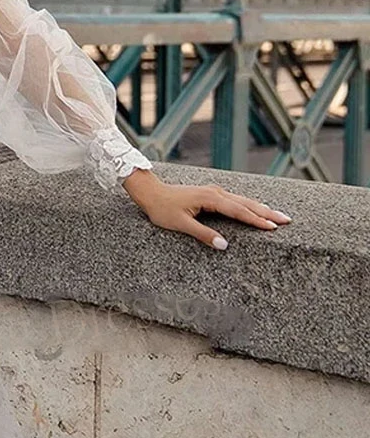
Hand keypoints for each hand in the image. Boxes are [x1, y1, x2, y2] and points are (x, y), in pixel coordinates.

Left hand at [124, 171, 292, 249]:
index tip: (273, 227)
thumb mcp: (180, 224)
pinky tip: (256, 209)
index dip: (256, 220)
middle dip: (266, 212)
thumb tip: (224, 245)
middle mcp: (214, 192)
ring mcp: (213, 192)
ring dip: (260, 207)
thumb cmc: (162, 209)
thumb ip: (202, 234)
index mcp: (209, 199)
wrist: (150, 193)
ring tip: (278, 215)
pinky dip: (248, 205)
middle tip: (287, 220)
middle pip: (245, 203)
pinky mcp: (210, 194)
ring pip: (242, 200)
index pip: (238, 211)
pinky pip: (234, 200)